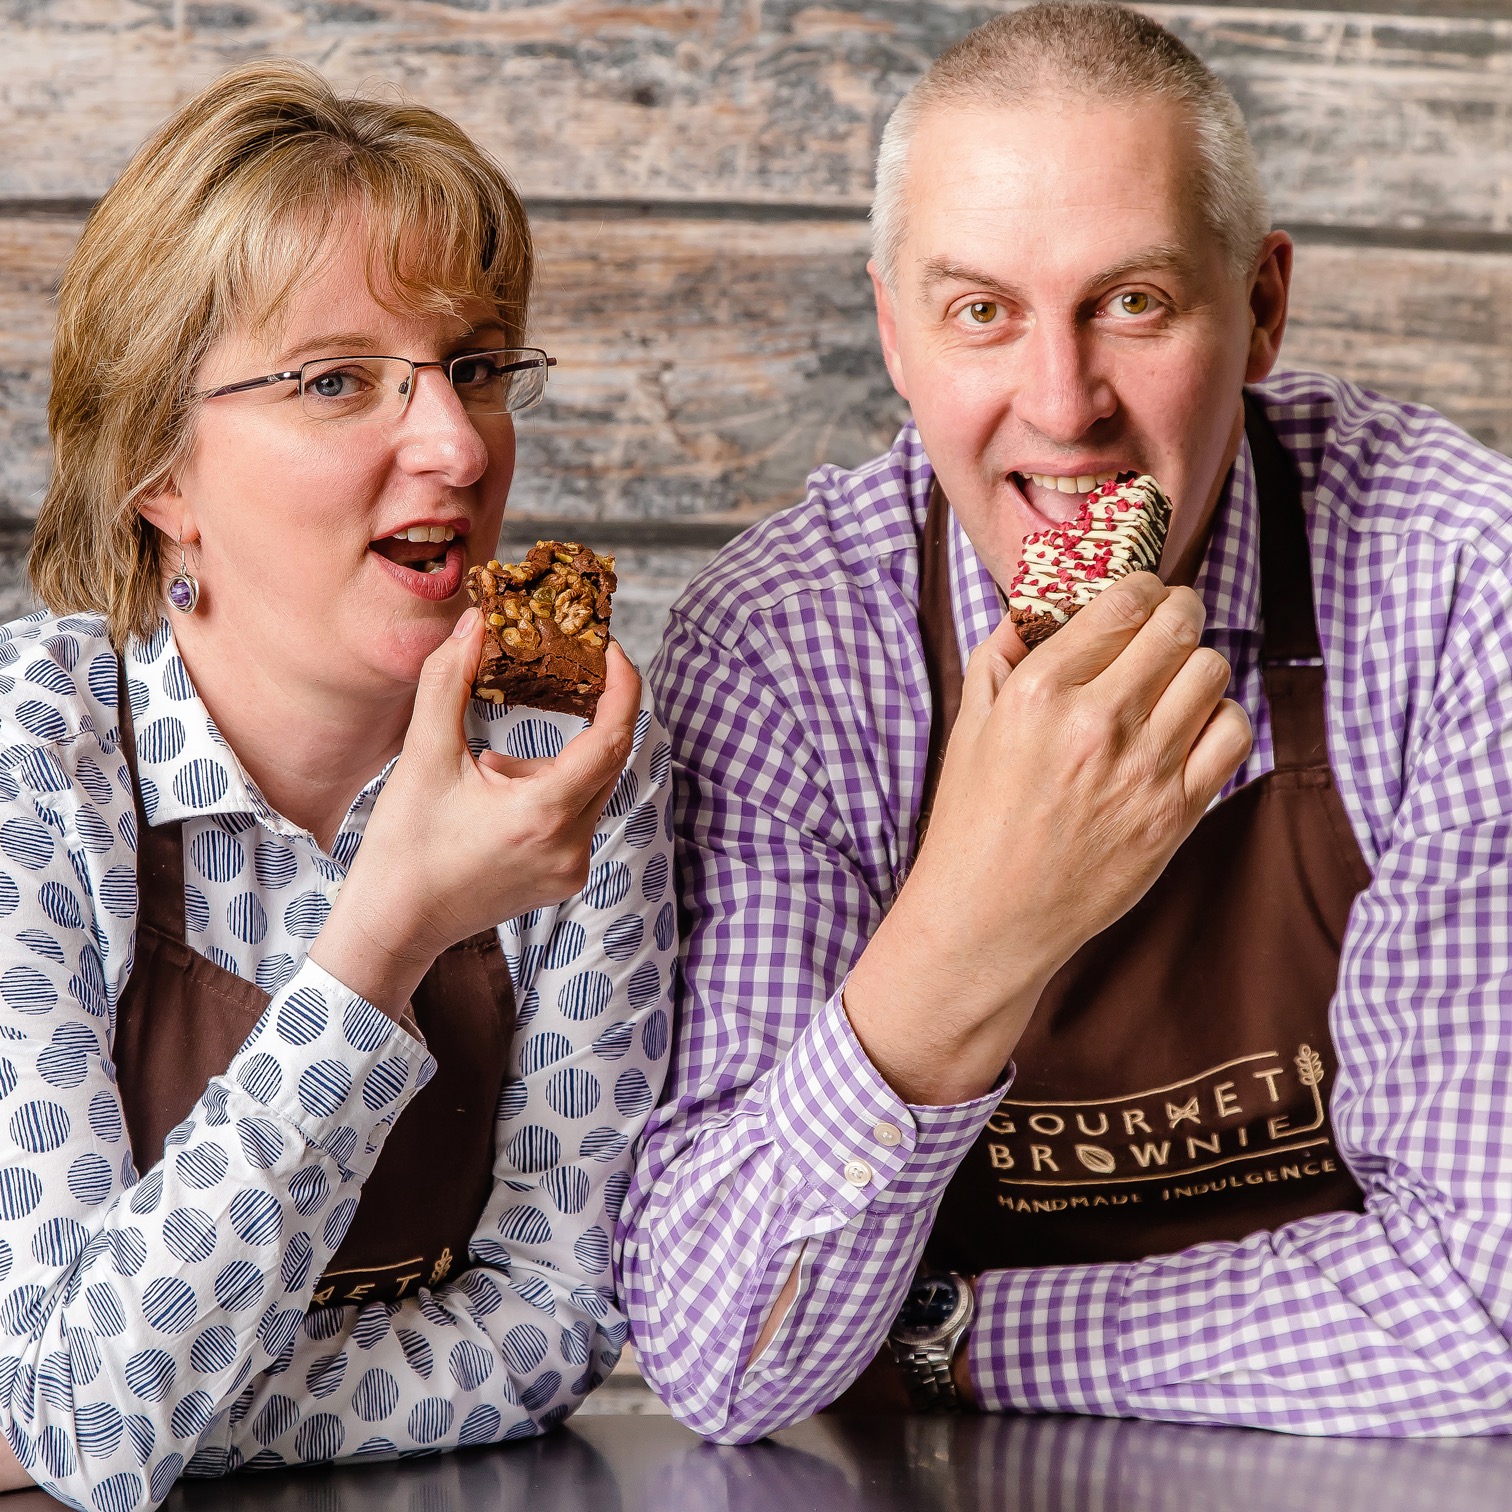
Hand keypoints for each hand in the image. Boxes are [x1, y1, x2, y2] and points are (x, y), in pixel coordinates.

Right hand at [310, 608, 640, 1017]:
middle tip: (564, 674)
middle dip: (584, 716)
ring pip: (589, 787)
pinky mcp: (565, 878)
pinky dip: (548, 791)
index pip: (613, 737)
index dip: (622, 687)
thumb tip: (476, 623)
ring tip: (486, 770)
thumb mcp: (422, 756)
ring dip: (553, 761)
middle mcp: (570, 845)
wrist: (395, 925)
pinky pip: (576, 816)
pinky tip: (494, 800)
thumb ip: (449, 681)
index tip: (608, 649)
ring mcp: (572, 867)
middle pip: (606, 759)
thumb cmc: (403, 844)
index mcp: (542, 814)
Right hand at [846, 573, 1250, 1102]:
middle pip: (1180, 625)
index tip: (1141, 596)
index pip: (1126, 601)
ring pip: (1212, 671)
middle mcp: (1096, 720)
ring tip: (1176, 681)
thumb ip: (999, 655)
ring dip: (1197, 665)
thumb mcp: (968, 725)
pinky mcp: (1177, 810)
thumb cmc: (974, 820)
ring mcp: (1144, 767)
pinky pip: (1234, 733)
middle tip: (1171, 623)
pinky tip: (1191, 729)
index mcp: (1040, 690)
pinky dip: (1221, 719)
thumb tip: (1034, 606)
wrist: (991, 916)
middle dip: (1180, 612)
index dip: (1144, 587)